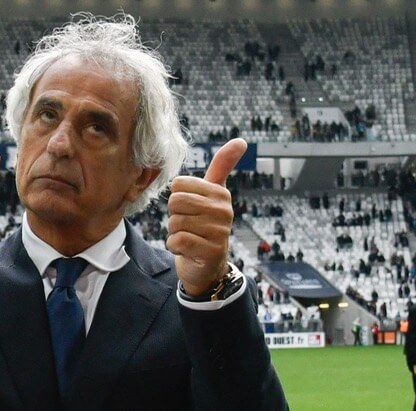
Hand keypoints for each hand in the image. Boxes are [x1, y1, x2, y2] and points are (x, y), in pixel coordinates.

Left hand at [166, 138, 246, 295]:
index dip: (177, 199)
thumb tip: (241, 140)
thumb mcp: (213, 194)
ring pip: (175, 223)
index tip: (191, 209)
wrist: (207, 265)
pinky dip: (175, 246)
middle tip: (188, 225)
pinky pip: (177, 241)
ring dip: (175, 233)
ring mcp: (219, 231)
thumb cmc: (205, 225)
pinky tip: (188, 249)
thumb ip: (222, 166)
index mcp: (220, 193)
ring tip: (190, 237)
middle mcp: (224, 210)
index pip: (178, 185)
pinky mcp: (210, 251)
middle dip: (174, 216)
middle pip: (175, 202)